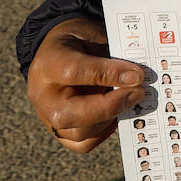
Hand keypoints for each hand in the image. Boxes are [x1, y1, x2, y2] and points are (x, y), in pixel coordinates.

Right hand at [26, 17, 145, 152]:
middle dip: (110, 106)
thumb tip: (137, 76)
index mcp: (49, 64)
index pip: (75, 72)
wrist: (58, 54)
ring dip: (111, 118)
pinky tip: (117, 113)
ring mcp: (47, 117)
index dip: (110, 74)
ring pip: (79, 133)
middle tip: (138, 92)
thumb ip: (111, 55)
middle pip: (69, 114)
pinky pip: (83, 143)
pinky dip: (104, 131)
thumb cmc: (80, 43)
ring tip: (130, 99)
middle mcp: (43, 95)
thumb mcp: (92, 36)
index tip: (137, 75)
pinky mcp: (58, 131)